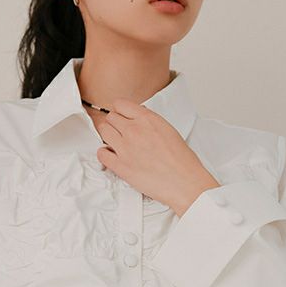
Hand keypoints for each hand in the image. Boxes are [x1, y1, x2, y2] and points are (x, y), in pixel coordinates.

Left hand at [96, 97, 219, 215]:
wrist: (184, 182)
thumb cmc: (181, 160)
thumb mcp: (168, 129)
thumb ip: (150, 122)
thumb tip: (139, 118)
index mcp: (147, 119)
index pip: (121, 104)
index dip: (120, 111)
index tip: (121, 117)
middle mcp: (134, 130)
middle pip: (110, 117)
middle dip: (114, 124)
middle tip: (119, 132)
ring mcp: (125, 148)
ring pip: (103, 131)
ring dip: (108, 136)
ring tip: (115, 143)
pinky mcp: (120, 166)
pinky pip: (101, 153)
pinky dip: (104, 154)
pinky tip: (112, 156)